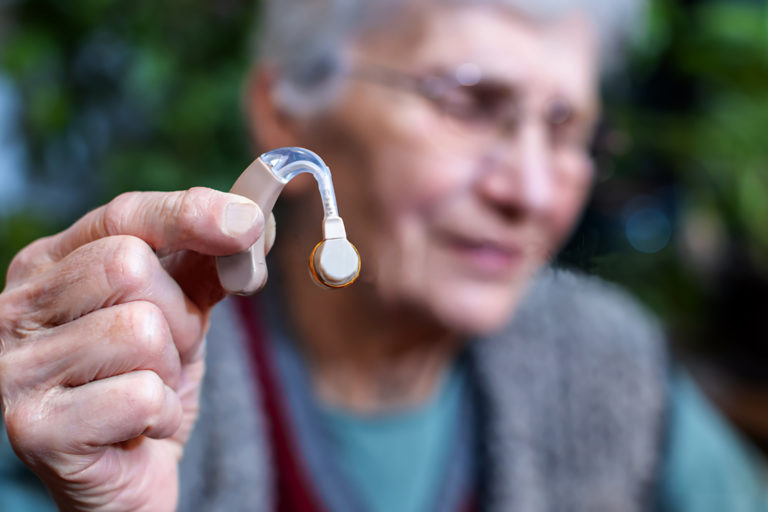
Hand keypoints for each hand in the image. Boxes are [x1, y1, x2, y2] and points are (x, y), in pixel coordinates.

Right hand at [0, 188, 264, 510]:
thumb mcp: (180, 312)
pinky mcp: (36, 428)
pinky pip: (140, 395)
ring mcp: (17, 368)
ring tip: (145, 389)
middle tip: (167, 351)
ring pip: (139, 330)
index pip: (122, 216)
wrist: (125, 473)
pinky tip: (137, 427)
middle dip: (177, 314)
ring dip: (168, 368)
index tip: (248, 221)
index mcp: (50, 264)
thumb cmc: (146, 381)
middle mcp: (17, 307)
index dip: (189, 214)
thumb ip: (206, 263)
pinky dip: (159, 414)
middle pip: (128, 266)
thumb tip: (252, 219)